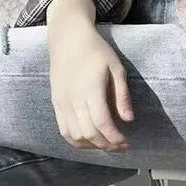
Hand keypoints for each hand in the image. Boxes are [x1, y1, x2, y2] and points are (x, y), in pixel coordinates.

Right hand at [47, 0, 133, 152]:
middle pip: (88, 133)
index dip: (114, 138)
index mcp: (91, 89)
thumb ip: (122, 95)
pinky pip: (63, 130)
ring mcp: (62, 103)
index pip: (101, 123)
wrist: (68, 40)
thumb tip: (129, 119)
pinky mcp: (56, 104)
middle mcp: (73, 99)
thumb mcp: (116, 68)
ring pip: (74, 136)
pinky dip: (76, 141)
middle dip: (106, 145)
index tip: (126, 143)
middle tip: (120, 146)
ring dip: (92, 145)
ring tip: (107, 144)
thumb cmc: (96, 51)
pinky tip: (89, 140)